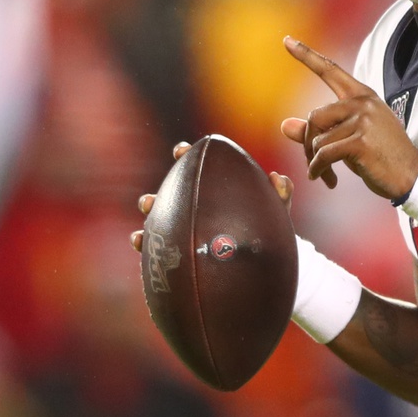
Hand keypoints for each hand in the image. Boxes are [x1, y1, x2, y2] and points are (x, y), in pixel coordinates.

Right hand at [132, 143, 292, 252]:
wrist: (264, 265)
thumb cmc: (268, 230)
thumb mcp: (276, 213)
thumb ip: (279, 195)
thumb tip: (277, 178)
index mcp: (214, 190)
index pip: (196, 166)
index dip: (185, 155)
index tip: (182, 151)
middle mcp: (194, 206)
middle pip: (169, 193)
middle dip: (158, 192)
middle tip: (153, 196)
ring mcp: (183, 229)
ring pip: (158, 219)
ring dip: (147, 214)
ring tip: (144, 220)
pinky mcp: (178, 253)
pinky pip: (157, 248)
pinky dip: (144, 243)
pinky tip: (138, 242)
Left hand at [279, 38, 417, 199]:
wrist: (411, 175)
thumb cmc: (381, 157)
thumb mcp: (349, 138)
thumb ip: (320, 130)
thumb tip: (283, 125)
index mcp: (362, 96)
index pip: (330, 71)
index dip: (306, 55)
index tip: (287, 40)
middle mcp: (362, 103)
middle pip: (314, 116)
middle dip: (308, 143)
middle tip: (313, 162)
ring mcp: (363, 120)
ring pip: (318, 139)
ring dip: (315, 160)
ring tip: (325, 174)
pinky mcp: (360, 141)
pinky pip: (324, 154)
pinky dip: (319, 169)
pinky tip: (325, 178)